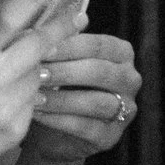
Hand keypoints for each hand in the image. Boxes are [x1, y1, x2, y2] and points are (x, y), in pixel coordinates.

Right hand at [0, 0, 60, 164]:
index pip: (9, 18)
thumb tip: (8, 25)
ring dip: (34, 68)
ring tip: (13, 74)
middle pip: (39, 43)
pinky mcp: (16, 128)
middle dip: (62, 27)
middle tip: (80, 17)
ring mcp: (7, 106)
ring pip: (37, 74)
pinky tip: (4, 103)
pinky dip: (25, 96)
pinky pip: (32, 102)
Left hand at [24, 26, 140, 163]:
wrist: (52, 131)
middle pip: (100, 72)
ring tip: (34, 96)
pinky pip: (87, 127)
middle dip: (65, 72)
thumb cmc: (55, 85)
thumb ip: (54, 41)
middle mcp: (130, 79)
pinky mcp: (111, 136)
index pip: (98, 45)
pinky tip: (37, 114)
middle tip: (36, 73)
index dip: (69, 46)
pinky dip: (59, 120)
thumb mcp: (56, 60)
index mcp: (121, 53)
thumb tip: (44, 27)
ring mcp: (126, 110)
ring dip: (61, 99)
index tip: (41, 49)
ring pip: (97, 102)